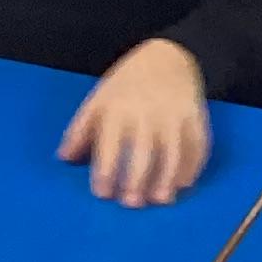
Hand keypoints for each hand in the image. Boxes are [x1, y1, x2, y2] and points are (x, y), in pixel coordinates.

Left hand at [58, 39, 209, 206]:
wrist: (168, 57)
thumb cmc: (127, 85)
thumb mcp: (99, 100)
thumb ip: (81, 130)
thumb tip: (64, 158)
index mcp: (117, 109)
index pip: (110, 144)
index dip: (105, 170)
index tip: (102, 194)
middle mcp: (147, 113)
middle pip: (143, 151)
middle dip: (137, 179)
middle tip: (131, 204)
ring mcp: (174, 116)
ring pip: (174, 151)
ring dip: (168, 177)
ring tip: (162, 200)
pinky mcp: (195, 118)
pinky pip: (197, 145)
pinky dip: (193, 166)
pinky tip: (184, 184)